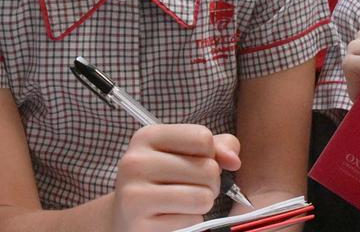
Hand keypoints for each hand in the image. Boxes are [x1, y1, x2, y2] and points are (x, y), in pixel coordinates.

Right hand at [112, 124, 239, 231]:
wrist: (125, 213)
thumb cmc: (163, 178)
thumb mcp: (186, 152)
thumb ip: (217, 147)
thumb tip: (234, 160)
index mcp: (147, 136)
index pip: (202, 137)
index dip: (210, 153)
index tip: (195, 161)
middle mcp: (135, 162)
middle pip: (208, 168)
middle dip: (210, 182)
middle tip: (192, 186)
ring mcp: (134, 195)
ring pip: (203, 196)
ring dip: (203, 202)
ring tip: (185, 201)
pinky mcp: (140, 224)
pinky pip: (191, 220)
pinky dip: (190, 219)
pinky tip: (172, 215)